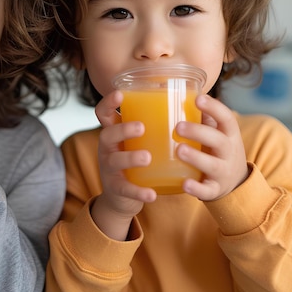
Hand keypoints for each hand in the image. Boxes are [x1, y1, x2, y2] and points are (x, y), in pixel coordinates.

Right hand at [91, 90, 156, 240]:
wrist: (121, 197)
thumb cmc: (136, 161)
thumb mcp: (138, 142)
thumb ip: (153, 126)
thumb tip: (188, 102)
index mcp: (114, 133)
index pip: (103, 113)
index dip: (108, 103)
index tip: (120, 94)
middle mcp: (108, 148)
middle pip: (107, 134)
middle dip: (123, 129)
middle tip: (142, 127)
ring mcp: (110, 168)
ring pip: (115, 161)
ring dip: (131, 157)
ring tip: (147, 157)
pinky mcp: (116, 188)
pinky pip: (126, 189)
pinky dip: (138, 192)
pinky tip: (151, 194)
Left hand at [176, 94, 249, 200]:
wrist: (235, 182)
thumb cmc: (217, 148)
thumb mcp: (216, 131)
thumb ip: (202, 116)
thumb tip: (177, 91)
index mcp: (228, 134)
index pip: (226, 118)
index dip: (214, 107)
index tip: (198, 98)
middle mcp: (229, 152)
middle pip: (218, 140)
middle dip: (199, 132)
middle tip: (178, 126)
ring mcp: (223, 171)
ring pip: (212, 165)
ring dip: (195, 158)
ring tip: (178, 150)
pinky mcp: (215, 189)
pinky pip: (207, 190)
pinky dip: (197, 189)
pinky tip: (184, 184)